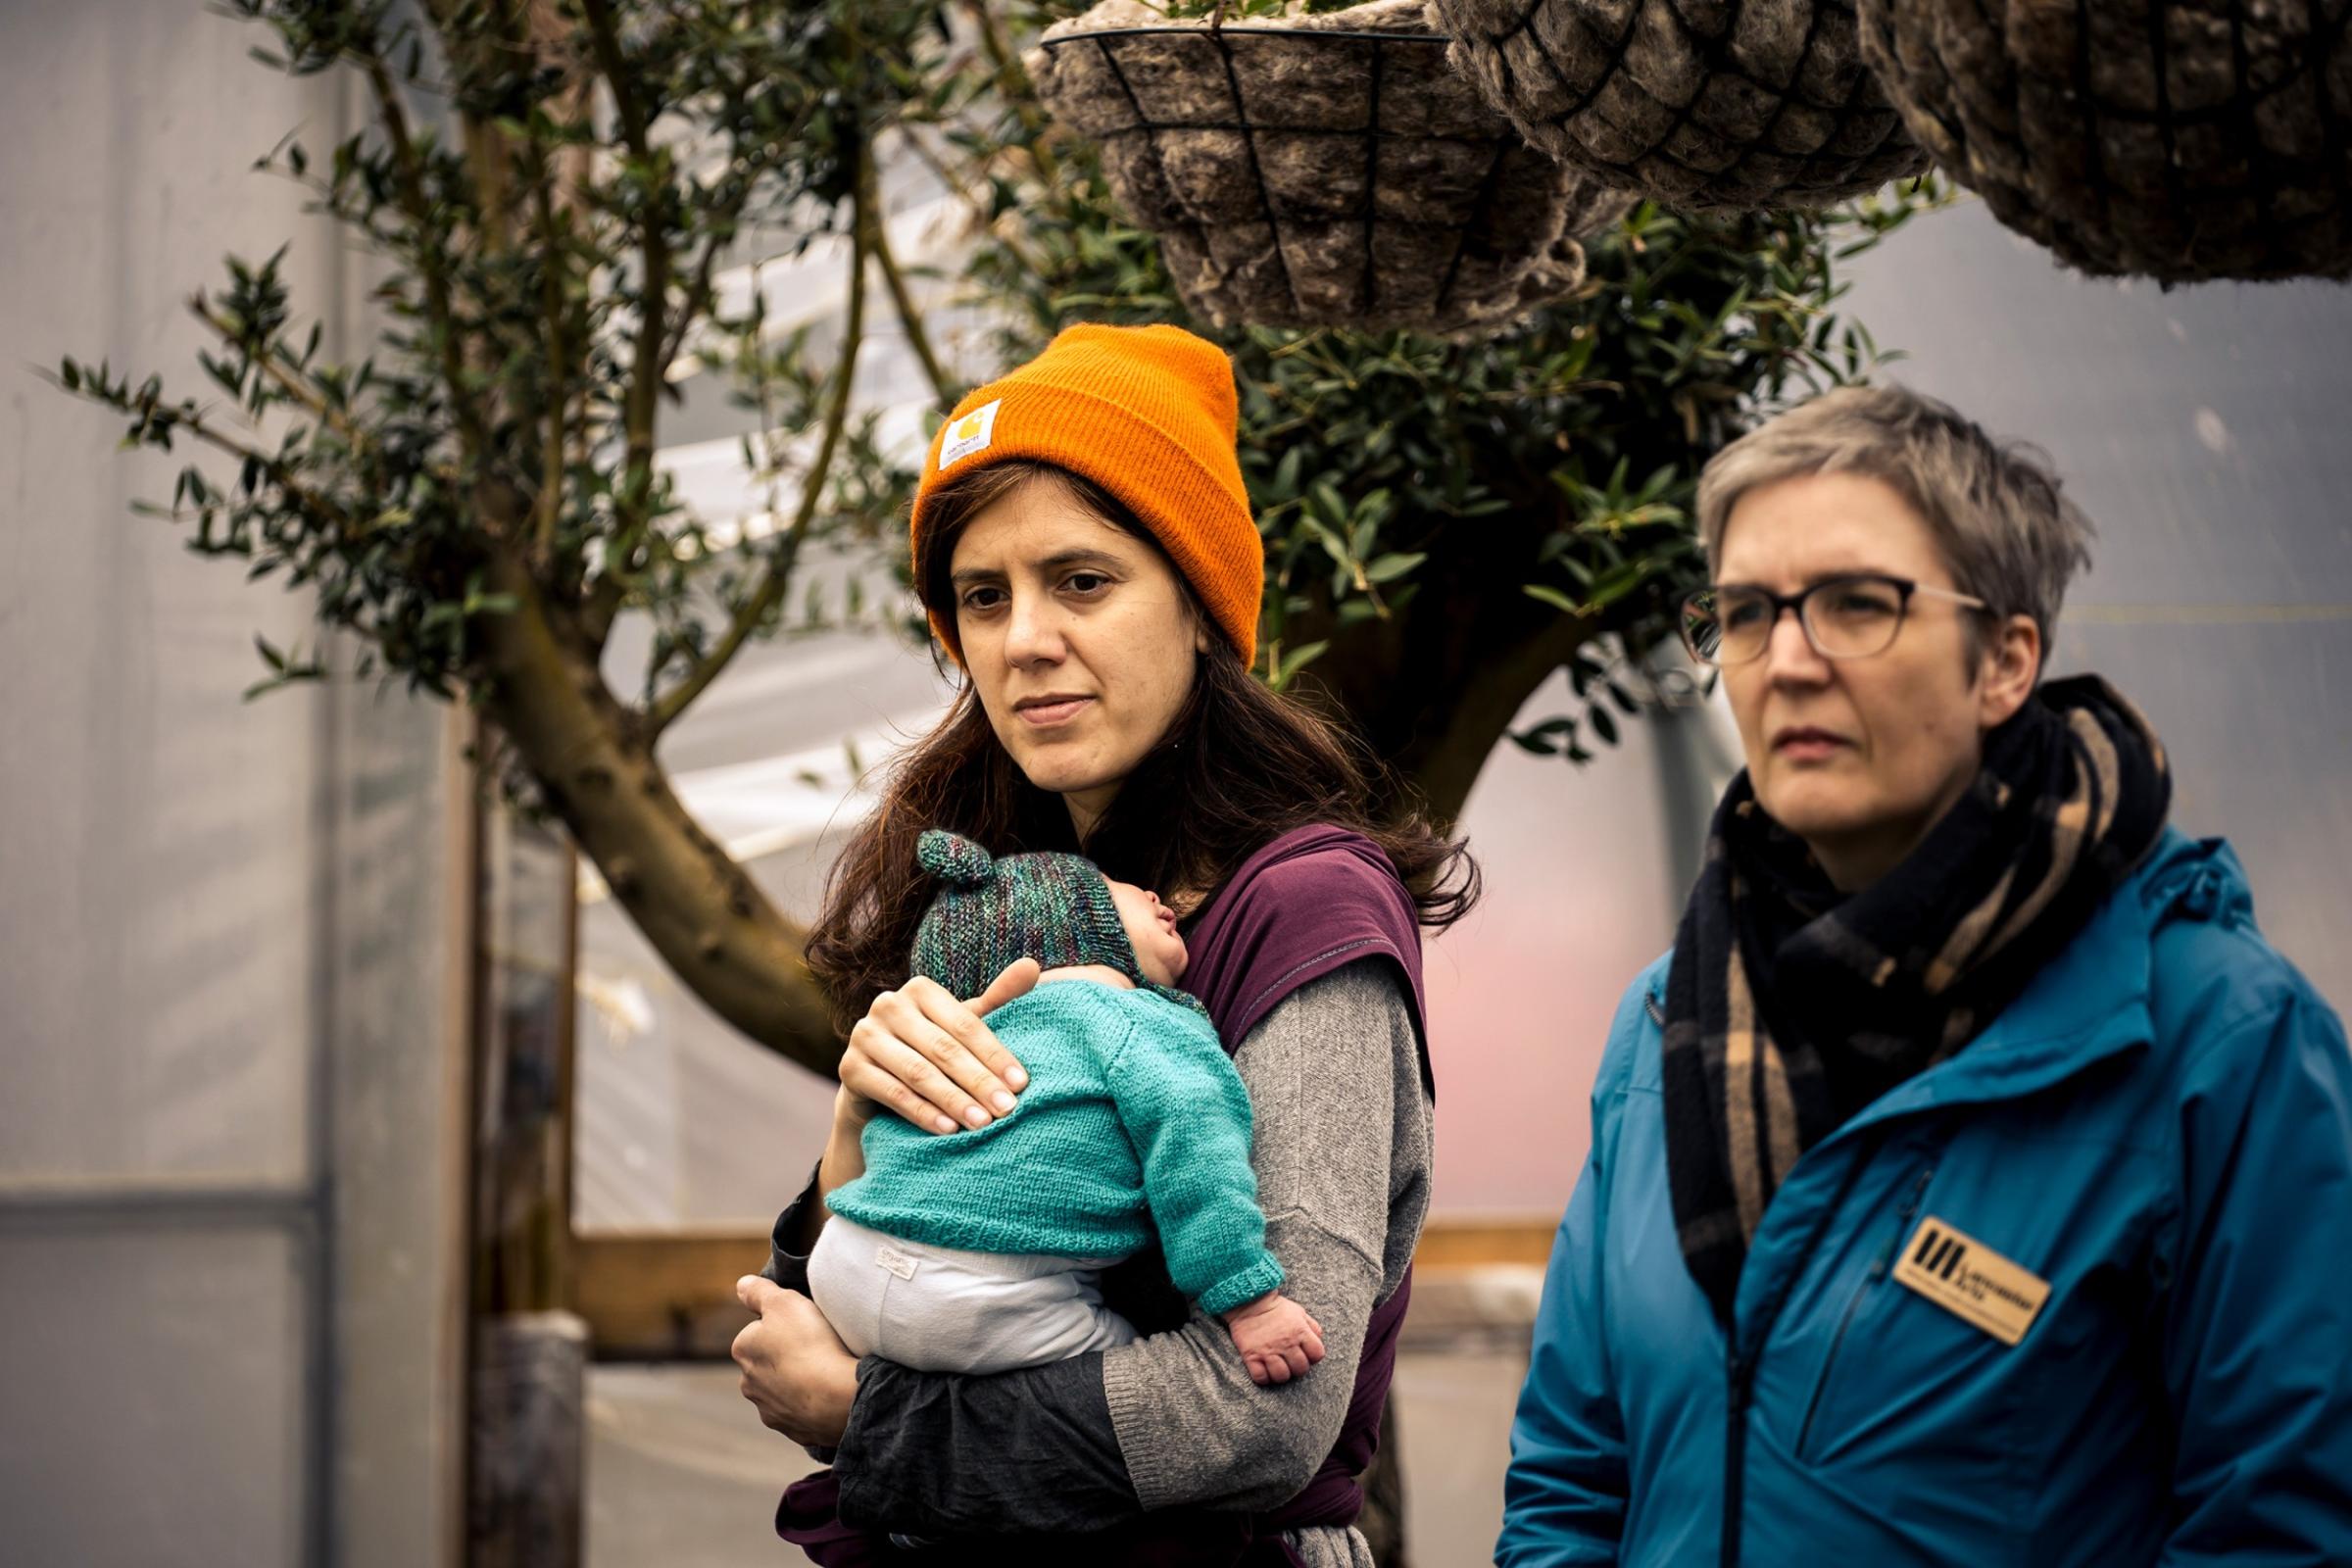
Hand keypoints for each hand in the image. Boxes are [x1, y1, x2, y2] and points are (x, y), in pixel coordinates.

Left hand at [732, 1275, 860, 1445]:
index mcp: (743, 1350)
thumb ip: (758, 1291)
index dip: (784, 1324)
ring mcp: (771, 1411)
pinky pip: (802, 1411)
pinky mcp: (794, 1430)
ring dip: (799, 1381)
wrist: (836, 1397)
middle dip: (787, 1355)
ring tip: (826, 1371)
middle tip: (817, 1346)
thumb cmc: (809, 1343)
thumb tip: (741, 1285)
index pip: (759, 1329)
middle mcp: (749, 1384)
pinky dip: (812, 1404)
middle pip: (769, 1361)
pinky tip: (829, 1394)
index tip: (804, 1324)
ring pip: (784, 1389)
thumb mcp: (784, 1301)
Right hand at [838, 959, 1038, 1134]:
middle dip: (979, 1082)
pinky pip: (893, 1093)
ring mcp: (864, 1035)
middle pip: (943, 1048)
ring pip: (919, 1072)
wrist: (878, 1089)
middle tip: (1007, 1109)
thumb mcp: (963, 1027)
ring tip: (982, 1123)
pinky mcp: (848, 1068)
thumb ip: (997, 999)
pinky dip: (923, 1113)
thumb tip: (1033, 966)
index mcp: (920, 989)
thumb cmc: (932, 1052)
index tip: (1022, 1084)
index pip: (966, 1024)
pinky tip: (948, 1129)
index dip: (995, 1055)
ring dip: (954, 1101)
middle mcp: (888, 1005)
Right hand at [1224, 1292, 1326, 1385]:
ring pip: (1281, 1376)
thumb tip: (1319, 1339)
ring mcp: (1268, 1350)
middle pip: (1300, 1369)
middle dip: (1298, 1368)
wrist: (1249, 1302)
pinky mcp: (1251, 1355)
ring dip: (1281, 1374)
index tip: (1306, 1354)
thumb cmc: (1275, 1308)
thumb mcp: (1298, 1312)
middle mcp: (1286, 1343)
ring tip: (1278, 1367)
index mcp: (1300, 1331)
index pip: (1317, 1354)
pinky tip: (1264, 1370)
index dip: (1313, 1357)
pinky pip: (1260, 1377)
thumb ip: (1312, 1327)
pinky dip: (1263, 1378)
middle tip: (1291, 1362)